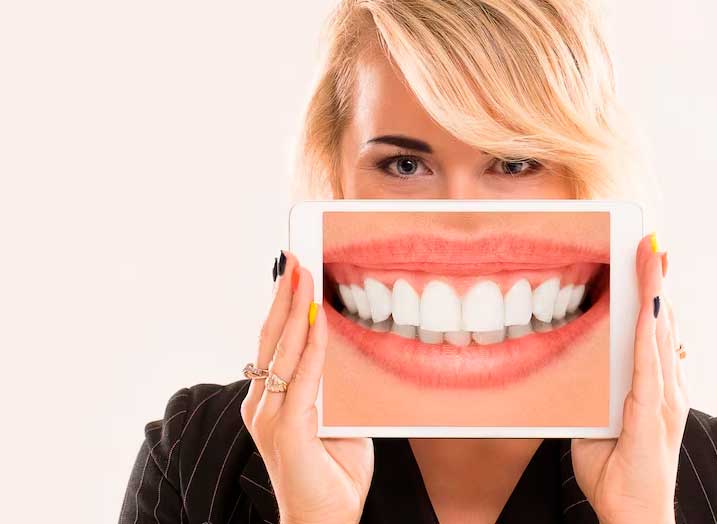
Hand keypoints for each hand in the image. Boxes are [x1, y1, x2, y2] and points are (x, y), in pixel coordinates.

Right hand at [240, 251, 373, 523]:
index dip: (282, 307)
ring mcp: (270, 417)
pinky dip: (313, 345)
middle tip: (294, 258)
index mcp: (270, 401)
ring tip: (304, 274)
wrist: (324, 521)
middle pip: (271, 338)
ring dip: (296, 308)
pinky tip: (320, 319)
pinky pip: (303, 377)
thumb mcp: (335, 419)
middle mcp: (262, 405)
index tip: (292, 273)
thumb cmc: (332, 473)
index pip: (274, 344)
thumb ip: (333, 387)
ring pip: (283, 350)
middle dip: (283, 294)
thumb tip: (345, 353)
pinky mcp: (286, 430)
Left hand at [571, 233, 688, 523]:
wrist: (635, 515)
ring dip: (655, 291)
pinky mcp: (652, 413)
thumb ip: (593, 393)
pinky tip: (649, 304)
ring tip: (651, 254)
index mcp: (653, 388)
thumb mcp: (598, 423)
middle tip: (650, 240)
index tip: (646, 258)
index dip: (652, 293)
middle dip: (655, 279)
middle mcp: (665, 387)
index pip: (653, 331)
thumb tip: (575, 370)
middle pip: (661, 322)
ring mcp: (664, 399)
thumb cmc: (616, 473)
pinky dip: (648, 331)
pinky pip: (648, 365)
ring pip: (659, 334)